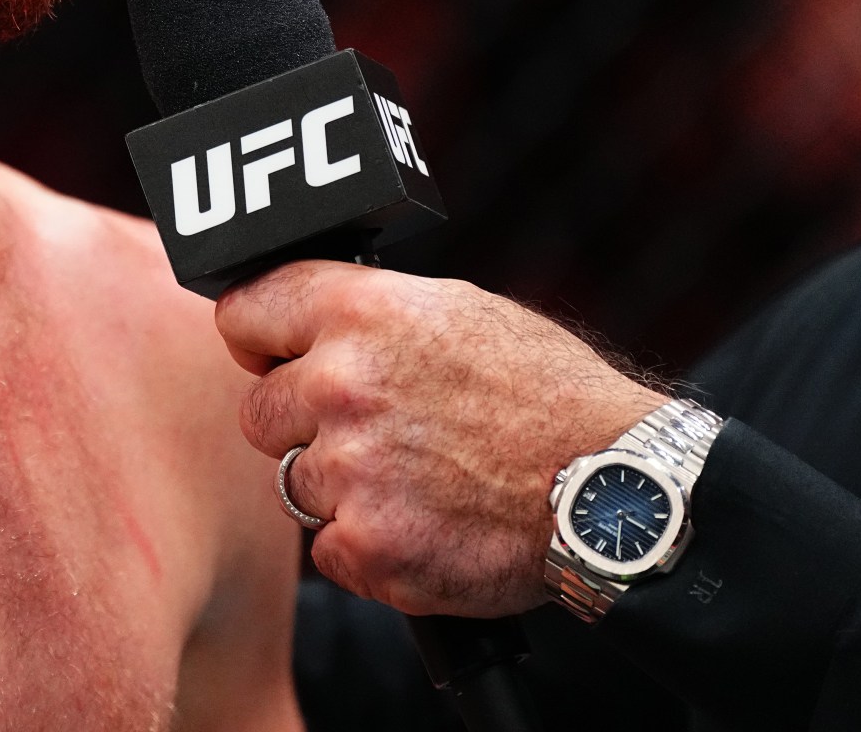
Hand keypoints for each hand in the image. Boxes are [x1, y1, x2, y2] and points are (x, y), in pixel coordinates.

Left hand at [216, 260, 663, 615]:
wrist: (617, 488)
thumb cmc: (547, 395)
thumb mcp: (456, 310)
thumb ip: (366, 316)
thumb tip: (300, 325)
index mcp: (360, 312)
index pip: (243, 312)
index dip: (258, 340)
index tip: (272, 356)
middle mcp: (343, 384)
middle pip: (260, 412)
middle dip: (305, 426)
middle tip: (380, 434)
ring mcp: (351, 469)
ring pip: (295, 484)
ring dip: (344, 490)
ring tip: (423, 479)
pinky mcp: (369, 545)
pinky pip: (329, 549)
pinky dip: (370, 548)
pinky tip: (428, 524)